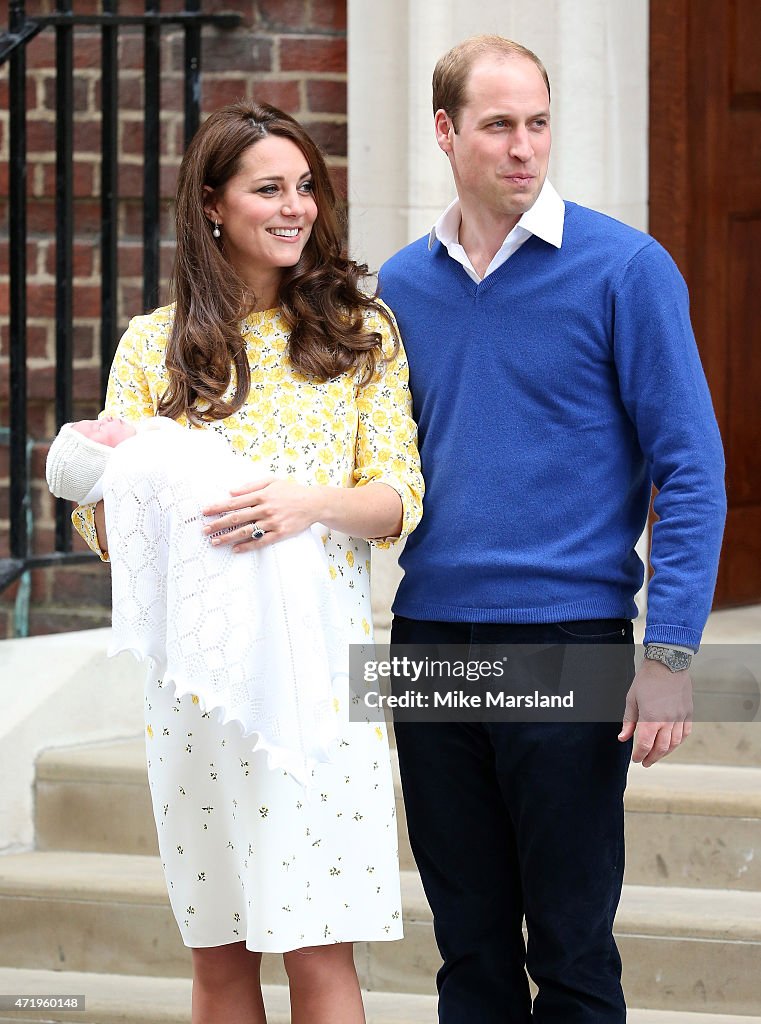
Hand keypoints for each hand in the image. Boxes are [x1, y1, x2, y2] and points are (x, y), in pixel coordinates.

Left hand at [201, 478, 318, 550]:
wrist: (314, 503)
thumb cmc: (292, 491)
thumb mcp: (272, 481)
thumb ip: (251, 486)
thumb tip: (231, 491)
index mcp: (262, 495)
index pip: (235, 502)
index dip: (218, 507)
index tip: (205, 512)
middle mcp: (265, 509)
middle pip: (237, 517)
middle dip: (218, 524)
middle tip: (204, 530)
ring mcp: (272, 522)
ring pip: (246, 531)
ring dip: (229, 537)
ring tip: (215, 542)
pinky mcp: (280, 533)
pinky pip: (261, 541)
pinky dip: (247, 546)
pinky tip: (236, 549)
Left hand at [618, 658, 692, 766]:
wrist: (667, 663)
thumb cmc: (647, 679)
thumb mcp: (632, 699)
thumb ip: (628, 722)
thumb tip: (623, 738)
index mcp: (651, 718)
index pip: (645, 745)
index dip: (640, 755)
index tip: (636, 759)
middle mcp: (667, 721)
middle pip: (661, 748)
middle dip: (652, 758)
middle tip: (645, 762)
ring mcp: (680, 717)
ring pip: (674, 743)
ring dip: (665, 752)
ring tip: (656, 755)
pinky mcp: (688, 713)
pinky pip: (685, 733)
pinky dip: (678, 741)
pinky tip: (671, 744)